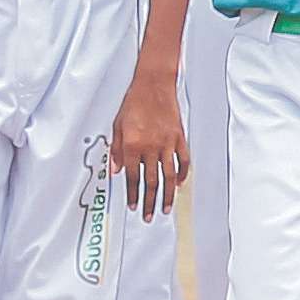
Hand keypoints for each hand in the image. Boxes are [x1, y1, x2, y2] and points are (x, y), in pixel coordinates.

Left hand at [110, 67, 187, 215]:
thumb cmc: (134, 102)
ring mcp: (168, 143)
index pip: (132, 177)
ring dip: (167, 195)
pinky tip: (180, 185)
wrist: (153, 84)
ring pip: (169, 176)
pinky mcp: (180, 138)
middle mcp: (151, 147)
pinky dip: (183, 175)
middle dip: (150, 202)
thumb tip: (115, 171)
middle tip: (149, 215)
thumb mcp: (117, 126)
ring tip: (166, 208)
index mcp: (132, 145)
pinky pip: (183, 161)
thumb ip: (116, 150)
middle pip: (152, 181)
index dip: (132, 194)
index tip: (133, 206)